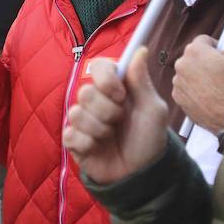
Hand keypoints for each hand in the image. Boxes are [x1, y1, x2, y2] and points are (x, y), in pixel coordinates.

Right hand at [63, 49, 167, 184]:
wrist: (141, 173)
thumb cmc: (149, 139)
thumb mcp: (153, 110)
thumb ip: (142, 81)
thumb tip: (140, 50)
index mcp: (114, 88)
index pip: (97, 67)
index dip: (106, 79)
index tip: (121, 94)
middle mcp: (96, 101)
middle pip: (85, 91)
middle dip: (107, 110)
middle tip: (120, 121)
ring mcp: (83, 121)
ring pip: (76, 113)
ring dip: (100, 129)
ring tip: (111, 137)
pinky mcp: (73, 141)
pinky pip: (71, 135)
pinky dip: (89, 144)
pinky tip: (99, 148)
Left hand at [173, 5, 223, 134]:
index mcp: (195, 50)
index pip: (204, 41)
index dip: (217, 50)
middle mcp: (182, 64)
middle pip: (195, 56)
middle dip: (207, 62)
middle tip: (223, 74)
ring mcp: (178, 82)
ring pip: (190, 72)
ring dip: (200, 76)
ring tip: (216, 87)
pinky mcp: (178, 98)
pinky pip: (185, 88)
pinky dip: (194, 90)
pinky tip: (208, 96)